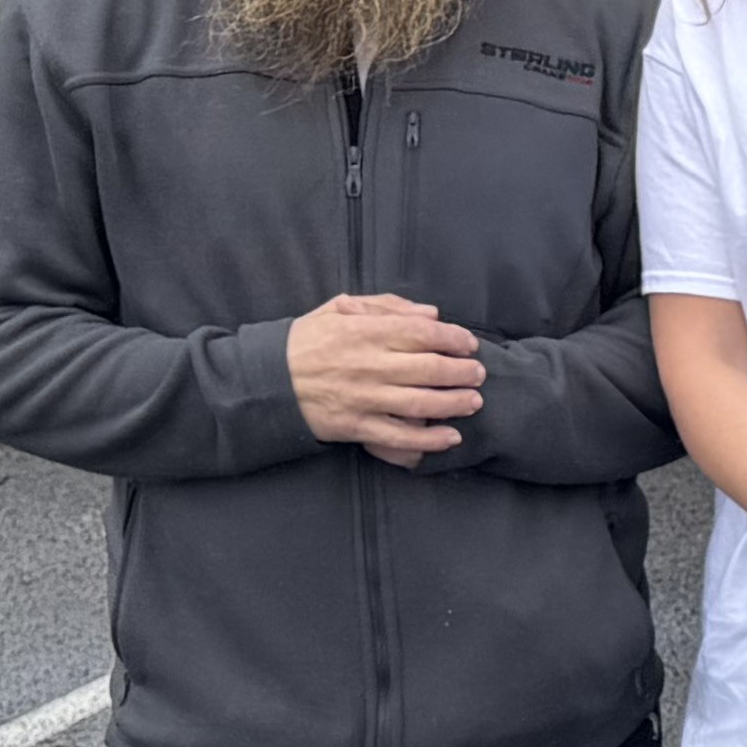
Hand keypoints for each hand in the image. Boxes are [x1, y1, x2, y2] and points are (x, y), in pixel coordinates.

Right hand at [290, 291, 479, 464]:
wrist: (267, 380)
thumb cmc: (308, 340)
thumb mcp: (340, 308)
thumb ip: (386, 306)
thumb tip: (432, 313)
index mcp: (365, 333)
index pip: (421, 333)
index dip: (453, 338)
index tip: (469, 344)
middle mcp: (369, 366)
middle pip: (429, 369)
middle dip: (462, 372)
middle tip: (478, 374)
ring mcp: (364, 399)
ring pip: (420, 404)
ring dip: (454, 404)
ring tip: (474, 401)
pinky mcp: (356, 427)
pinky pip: (398, 438)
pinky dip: (428, 440)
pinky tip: (450, 437)